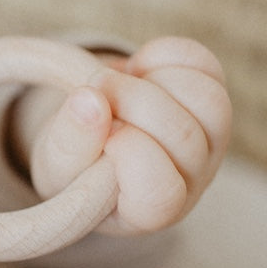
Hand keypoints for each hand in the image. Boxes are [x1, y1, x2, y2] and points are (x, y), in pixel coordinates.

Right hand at [17, 37, 231, 234]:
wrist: (92, 146)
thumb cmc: (74, 168)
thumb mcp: (56, 167)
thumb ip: (69, 143)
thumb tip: (89, 99)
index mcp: (152, 212)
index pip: (162, 190)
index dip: (129, 151)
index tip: (101, 135)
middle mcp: (191, 181)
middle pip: (184, 135)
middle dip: (132, 101)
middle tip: (94, 92)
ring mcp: (210, 141)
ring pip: (209, 100)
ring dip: (155, 80)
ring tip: (117, 85)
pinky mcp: (210, 100)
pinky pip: (204, 65)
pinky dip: (164, 55)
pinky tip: (136, 71)